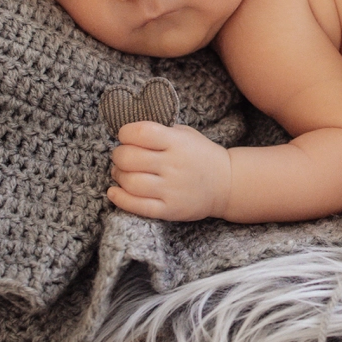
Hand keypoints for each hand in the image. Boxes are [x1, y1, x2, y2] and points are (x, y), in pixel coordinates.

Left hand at [107, 121, 230, 220]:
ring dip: (118, 176)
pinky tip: (114, 192)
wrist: (226, 183)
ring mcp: (171, 189)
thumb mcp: (185, 134)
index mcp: (177, 142)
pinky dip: (120, 198)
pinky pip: (137, 206)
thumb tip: (127, 135)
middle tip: (122, 156)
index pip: (140, 132)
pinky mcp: (169, 209)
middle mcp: (173, 165)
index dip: (125, 133)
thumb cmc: (200, 155)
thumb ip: (159, 132)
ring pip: (130, 182)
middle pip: (129, 158)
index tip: (125, 136)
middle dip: (118, 155)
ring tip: (121, 173)